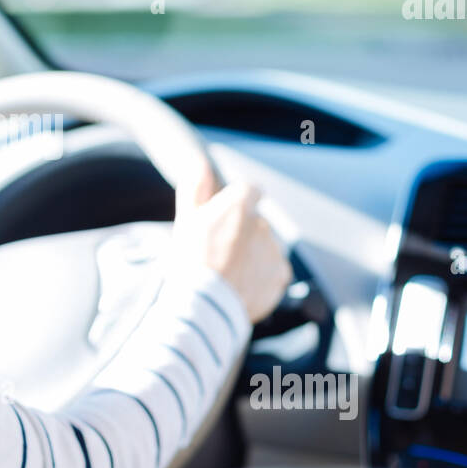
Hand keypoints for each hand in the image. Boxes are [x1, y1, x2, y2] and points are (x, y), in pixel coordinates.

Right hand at [170, 156, 291, 322]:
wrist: (204, 303)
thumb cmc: (190, 259)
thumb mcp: (186, 219)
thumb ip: (195, 189)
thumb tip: (200, 164)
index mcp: (240, 204)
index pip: (251, 191)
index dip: (239, 204)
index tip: (226, 219)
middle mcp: (263, 223)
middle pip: (256, 223)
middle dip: (243, 234)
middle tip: (219, 253)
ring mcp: (274, 250)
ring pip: (265, 247)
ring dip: (252, 255)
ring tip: (228, 274)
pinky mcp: (281, 275)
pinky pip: (274, 270)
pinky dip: (262, 276)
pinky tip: (241, 285)